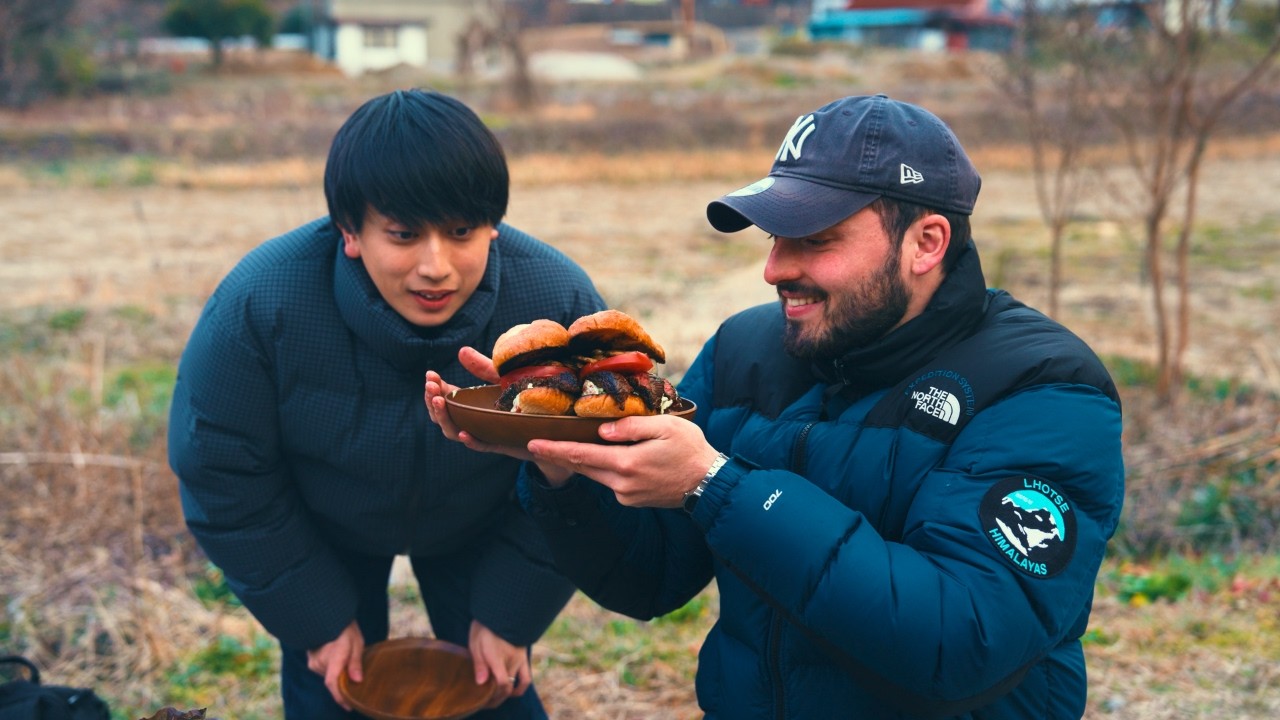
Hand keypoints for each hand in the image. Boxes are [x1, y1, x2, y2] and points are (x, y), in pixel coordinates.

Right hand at [306, 620, 364, 710]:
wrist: (329, 617)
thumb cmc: (346, 628)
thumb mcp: (357, 643)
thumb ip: (355, 662)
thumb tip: (357, 681)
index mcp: (333, 656)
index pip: (332, 683)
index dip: (340, 697)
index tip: (349, 706)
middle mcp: (320, 661)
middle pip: (333, 681)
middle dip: (344, 682)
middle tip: (354, 673)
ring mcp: (313, 661)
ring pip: (328, 677)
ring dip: (338, 674)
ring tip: (346, 659)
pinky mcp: (311, 661)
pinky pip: (324, 671)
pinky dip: (332, 669)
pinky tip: (338, 658)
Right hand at [425, 348, 575, 484]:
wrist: (552, 427)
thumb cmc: (524, 401)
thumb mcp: (503, 380)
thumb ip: (483, 368)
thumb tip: (461, 350)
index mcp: (471, 404)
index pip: (445, 397)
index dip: (435, 388)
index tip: (430, 375)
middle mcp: (474, 419)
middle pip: (444, 415)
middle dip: (433, 401)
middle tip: (430, 386)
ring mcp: (485, 432)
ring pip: (455, 432)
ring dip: (445, 418)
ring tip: (439, 402)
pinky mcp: (501, 444)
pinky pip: (482, 445)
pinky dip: (471, 441)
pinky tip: (464, 433)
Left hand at [469, 620, 530, 707]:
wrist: (501, 611)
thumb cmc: (484, 626)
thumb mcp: (475, 643)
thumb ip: (479, 664)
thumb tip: (481, 683)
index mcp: (498, 656)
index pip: (501, 683)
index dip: (494, 695)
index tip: (483, 699)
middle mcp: (511, 659)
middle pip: (508, 686)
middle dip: (497, 697)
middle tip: (487, 700)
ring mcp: (520, 658)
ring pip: (519, 684)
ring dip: (510, 693)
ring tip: (500, 696)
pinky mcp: (524, 656)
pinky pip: (526, 676)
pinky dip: (521, 685)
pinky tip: (513, 688)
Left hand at [527, 415, 720, 506]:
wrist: (709, 484)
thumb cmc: (690, 450)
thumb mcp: (665, 427)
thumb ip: (631, 426)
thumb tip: (602, 431)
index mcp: (627, 464)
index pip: (581, 455)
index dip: (555, 450)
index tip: (532, 444)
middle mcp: (621, 484)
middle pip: (582, 467)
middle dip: (558, 456)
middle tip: (534, 445)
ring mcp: (626, 495)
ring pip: (595, 474)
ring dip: (580, 462)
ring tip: (563, 447)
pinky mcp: (632, 499)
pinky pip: (610, 480)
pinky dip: (601, 468)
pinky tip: (604, 457)